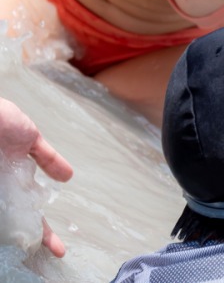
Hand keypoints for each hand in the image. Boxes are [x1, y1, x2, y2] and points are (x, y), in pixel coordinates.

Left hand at [0, 98, 72, 257]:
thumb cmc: (1, 119)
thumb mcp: (29, 136)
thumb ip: (47, 157)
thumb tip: (68, 176)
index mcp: (15, 176)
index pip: (32, 208)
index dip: (44, 228)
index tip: (58, 246)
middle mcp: (4, 187)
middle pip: (19, 220)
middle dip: (35, 237)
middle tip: (52, 251)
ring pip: (7, 216)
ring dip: (17, 231)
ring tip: (30, 244)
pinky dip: (5, 223)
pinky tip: (10, 231)